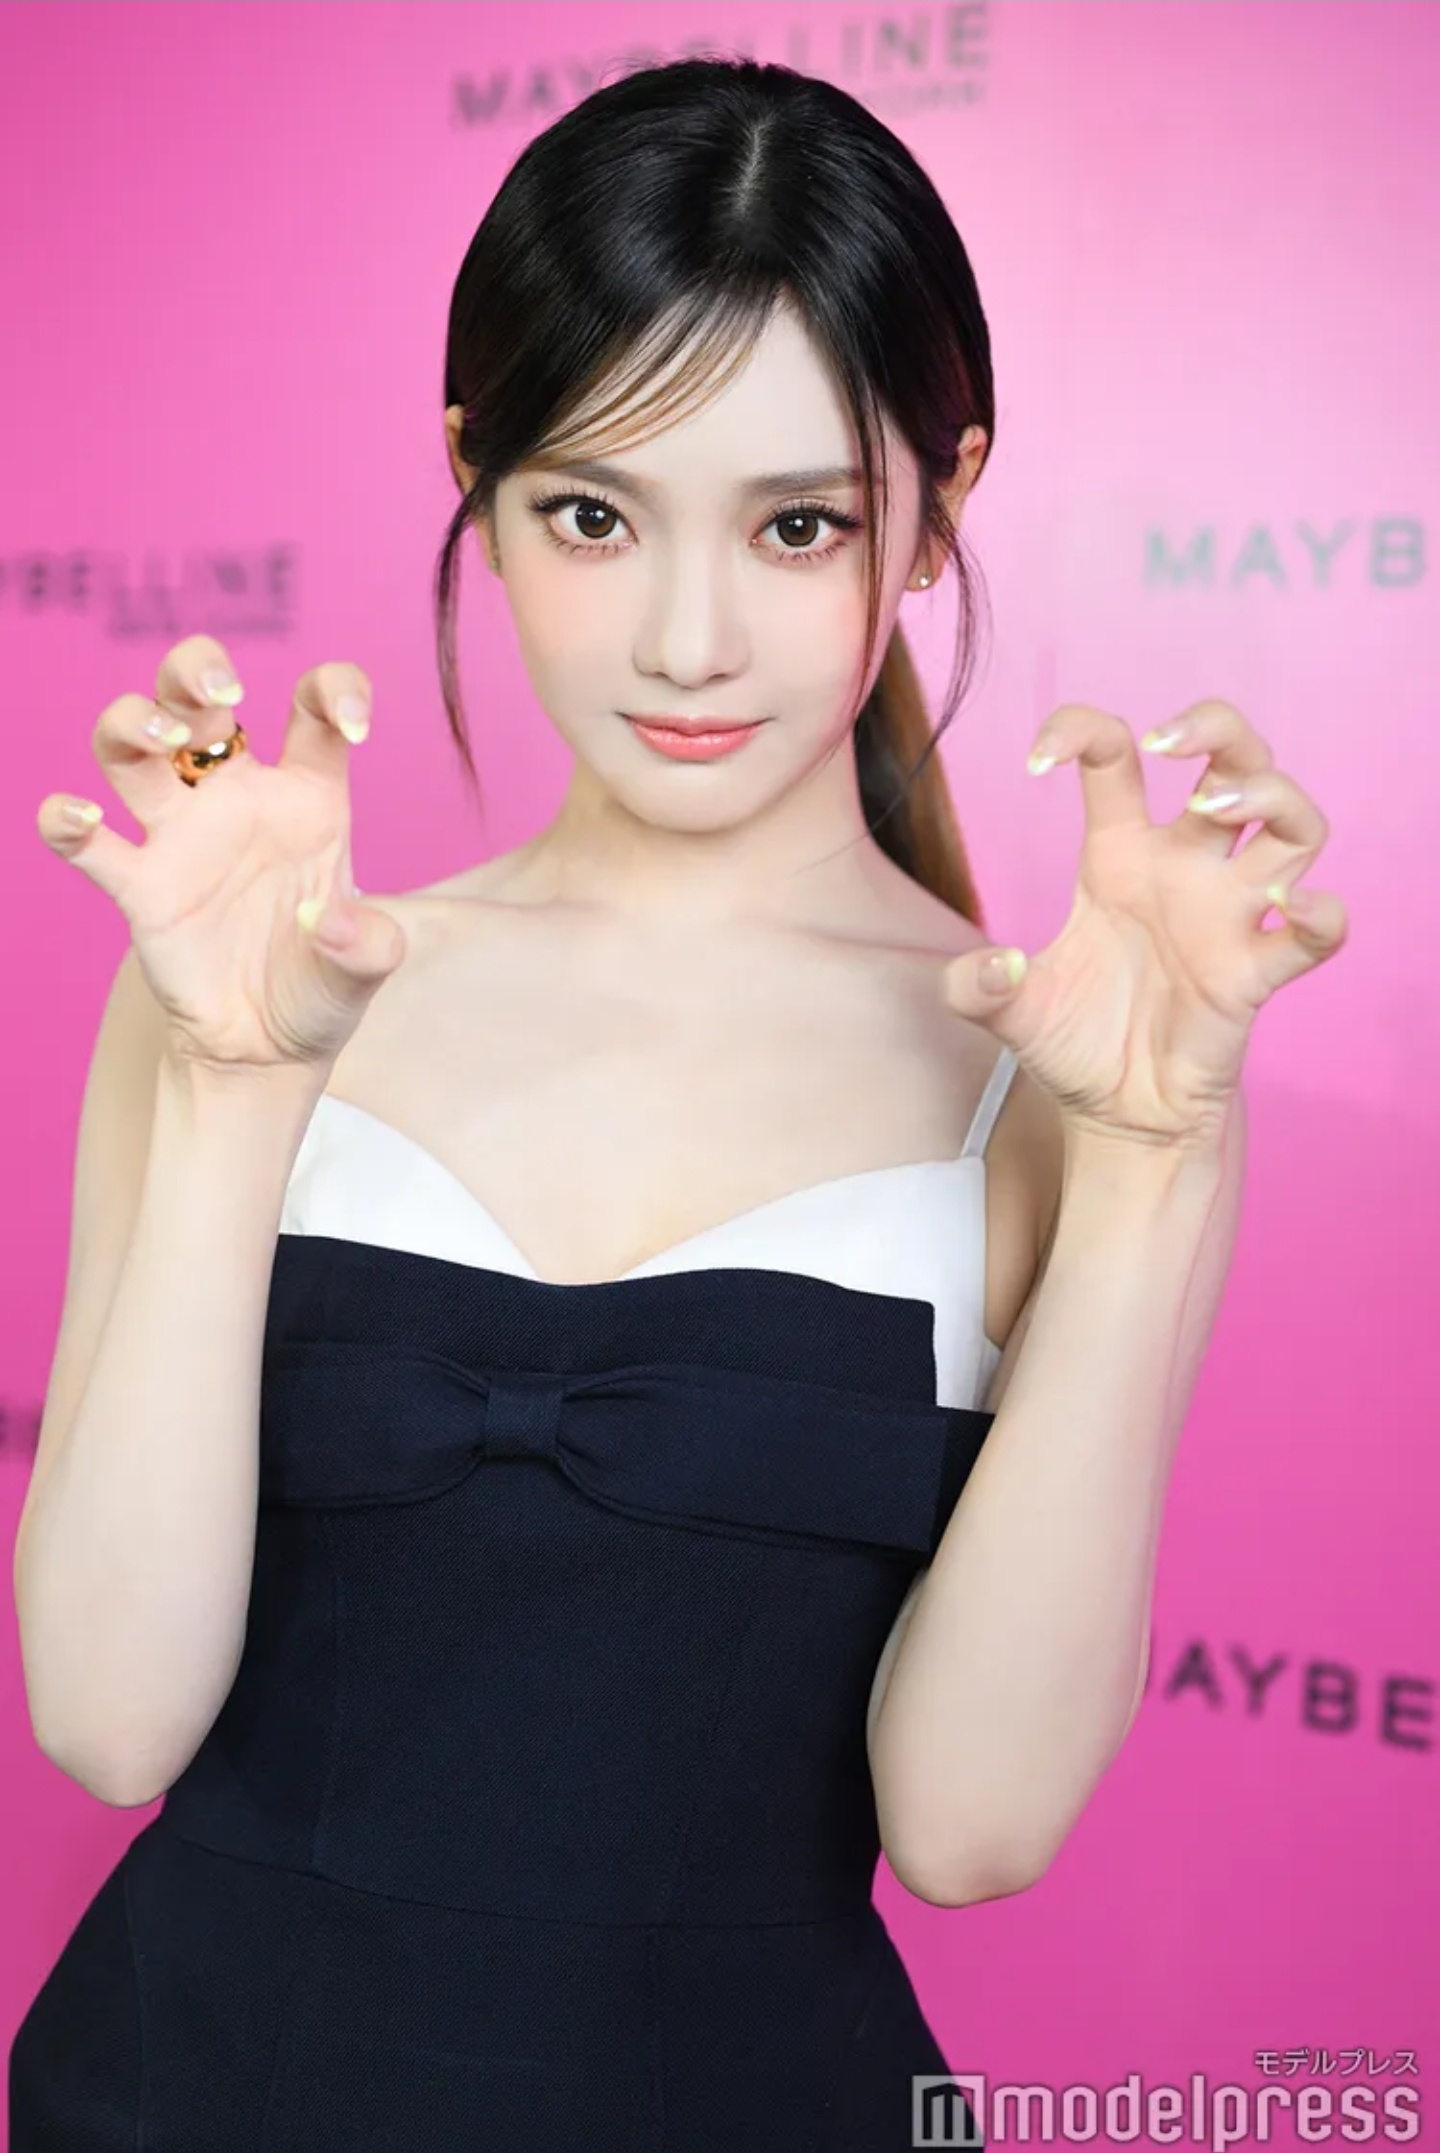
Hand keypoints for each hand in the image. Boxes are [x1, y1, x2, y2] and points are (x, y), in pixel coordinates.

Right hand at [36, 633, 406, 1075]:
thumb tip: (331, 923)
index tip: (353, 724)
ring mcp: (182, 837)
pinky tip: (77, 819)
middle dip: (196, 671)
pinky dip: (66, 821)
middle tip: (223, 697)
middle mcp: (238, 800)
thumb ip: (370, 945)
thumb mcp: (367, 968)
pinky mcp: (140, 885)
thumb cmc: (320, 987)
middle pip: (197, 697)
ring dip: (135, 721)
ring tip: (162, 739)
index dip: (334, 689)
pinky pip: (85, 842)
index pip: (313, 709)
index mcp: (307, 798)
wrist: (268, 1051)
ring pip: (132, 744)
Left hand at [940, 699, 1347, 1154]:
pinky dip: (1318, 913)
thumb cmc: (1075, 1043)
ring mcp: (1228, 916)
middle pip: (1234, 757)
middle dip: (1214, 726)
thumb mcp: (1006, 1013)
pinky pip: (1315, 932)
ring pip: (1292, 822)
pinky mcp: (1256, 973)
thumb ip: (976, 988)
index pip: (1114, 757)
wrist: (1117, 1117)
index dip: (1079, 731)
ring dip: (1268, 795)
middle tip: (1169, 742)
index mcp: (1118, 855)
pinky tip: (1285, 907)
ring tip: (1214, 809)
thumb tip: (992, 969)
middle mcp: (1183, 869)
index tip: (1035, 761)